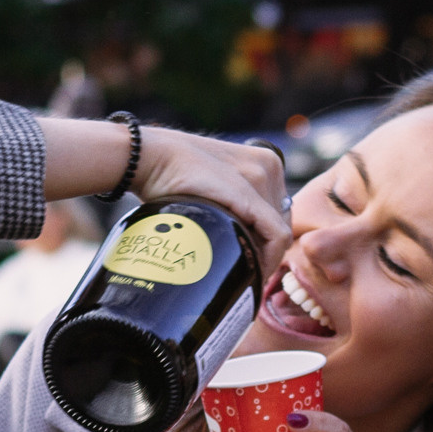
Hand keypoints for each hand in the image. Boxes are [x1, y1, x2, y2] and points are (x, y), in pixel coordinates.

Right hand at [129, 127, 292, 273]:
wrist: (151, 157)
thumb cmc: (173, 176)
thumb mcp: (216, 183)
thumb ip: (236, 201)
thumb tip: (242, 238)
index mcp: (264, 160)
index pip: (279, 210)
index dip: (268, 238)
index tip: (251, 259)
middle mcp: (268, 166)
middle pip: (281, 220)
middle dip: (266, 247)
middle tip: (245, 269)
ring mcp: (261, 177)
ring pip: (280, 230)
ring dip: (264, 255)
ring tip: (244, 274)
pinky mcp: (249, 195)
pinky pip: (276, 235)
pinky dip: (268, 259)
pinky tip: (251, 273)